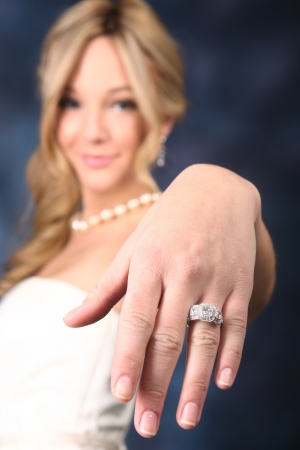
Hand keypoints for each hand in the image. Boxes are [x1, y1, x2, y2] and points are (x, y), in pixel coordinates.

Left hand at [63, 164, 273, 436]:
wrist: (216, 192)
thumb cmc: (165, 224)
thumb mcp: (132, 248)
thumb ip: (104, 289)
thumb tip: (70, 322)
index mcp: (149, 264)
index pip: (136, 318)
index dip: (128, 356)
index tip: (120, 394)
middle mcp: (183, 273)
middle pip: (169, 337)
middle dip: (156, 383)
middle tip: (148, 424)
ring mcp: (215, 279)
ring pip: (204, 338)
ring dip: (196, 382)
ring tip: (185, 418)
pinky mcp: (240, 283)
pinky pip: (236, 324)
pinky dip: (231, 354)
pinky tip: (222, 382)